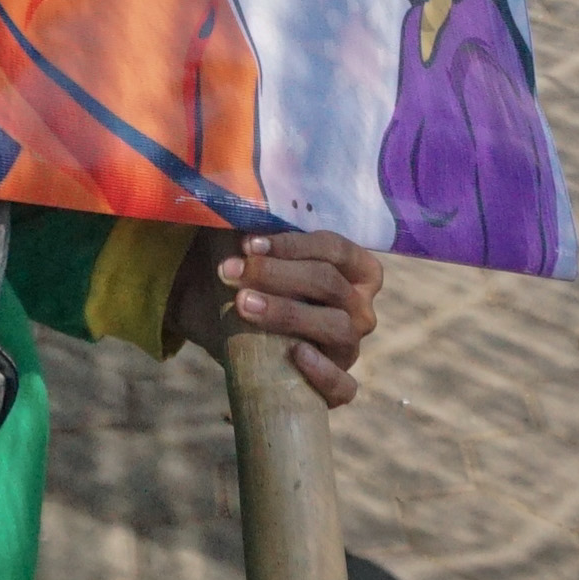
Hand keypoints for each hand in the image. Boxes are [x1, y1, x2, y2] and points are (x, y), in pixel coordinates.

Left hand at [166, 229, 382, 404]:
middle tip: (233, 271)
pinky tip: (295, 355)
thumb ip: (249, 224)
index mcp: (351, 268)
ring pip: (338, 329)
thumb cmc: (246, 276)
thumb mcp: (248, 248)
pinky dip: (324, 373)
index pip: (335, 250)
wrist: (220, 323)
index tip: (247, 243)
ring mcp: (348, 347)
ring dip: (289, 313)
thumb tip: (225, 192)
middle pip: (330, 285)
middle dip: (278, 275)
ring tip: (244, 304)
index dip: (292, 245)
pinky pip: (344, 387)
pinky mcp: (335, 384)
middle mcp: (358, 307)